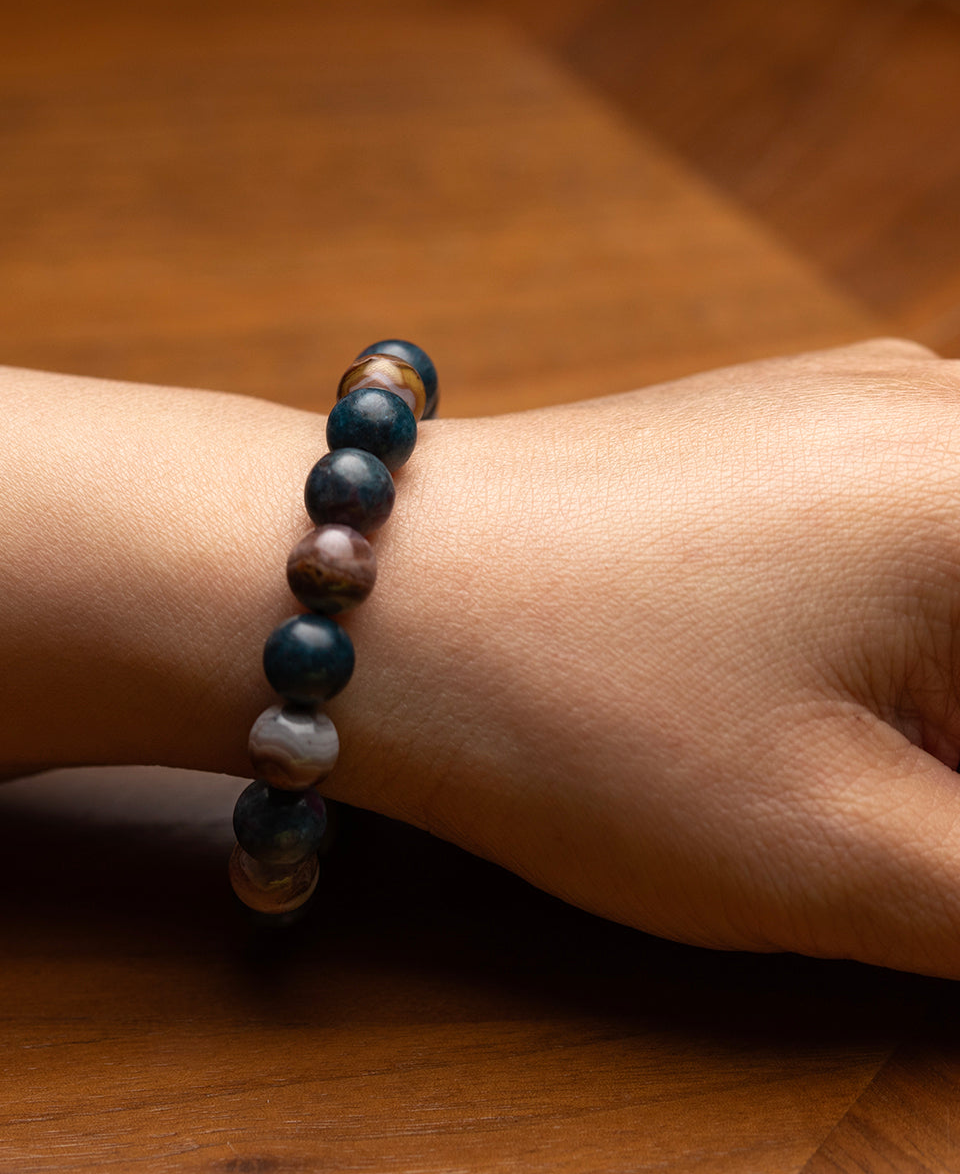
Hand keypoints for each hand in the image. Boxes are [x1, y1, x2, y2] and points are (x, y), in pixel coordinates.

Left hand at [334, 339, 959, 977]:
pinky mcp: (756, 431)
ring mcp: (837, 404)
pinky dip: (908, 636)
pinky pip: (901, 529)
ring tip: (867, 776)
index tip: (926, 831)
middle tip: (903, 821)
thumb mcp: (839, 851)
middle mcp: (931, 404)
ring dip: (943, 694)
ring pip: (956, 565)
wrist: (357, 598)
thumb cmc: (573, 711)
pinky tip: (824, 701)